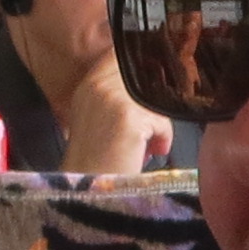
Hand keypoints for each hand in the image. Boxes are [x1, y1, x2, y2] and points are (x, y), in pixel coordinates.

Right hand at [54, 55, 173, 179]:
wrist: (87, 195)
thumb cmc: (99, 164)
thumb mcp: (100, 120)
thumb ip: (121, 96)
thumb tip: (156, 85)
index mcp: (88, 84)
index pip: (123, 55)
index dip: (145, 66)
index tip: (157, 80)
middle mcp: (96, 86)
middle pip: (146, 76)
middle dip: (156, 101)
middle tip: (151, 127)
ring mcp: (111, 98)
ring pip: (156, 100)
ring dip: (157, 125)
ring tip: (144, 146)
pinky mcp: (126, 116)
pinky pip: (161, 121)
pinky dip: (161, 139)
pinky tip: (146, 153)